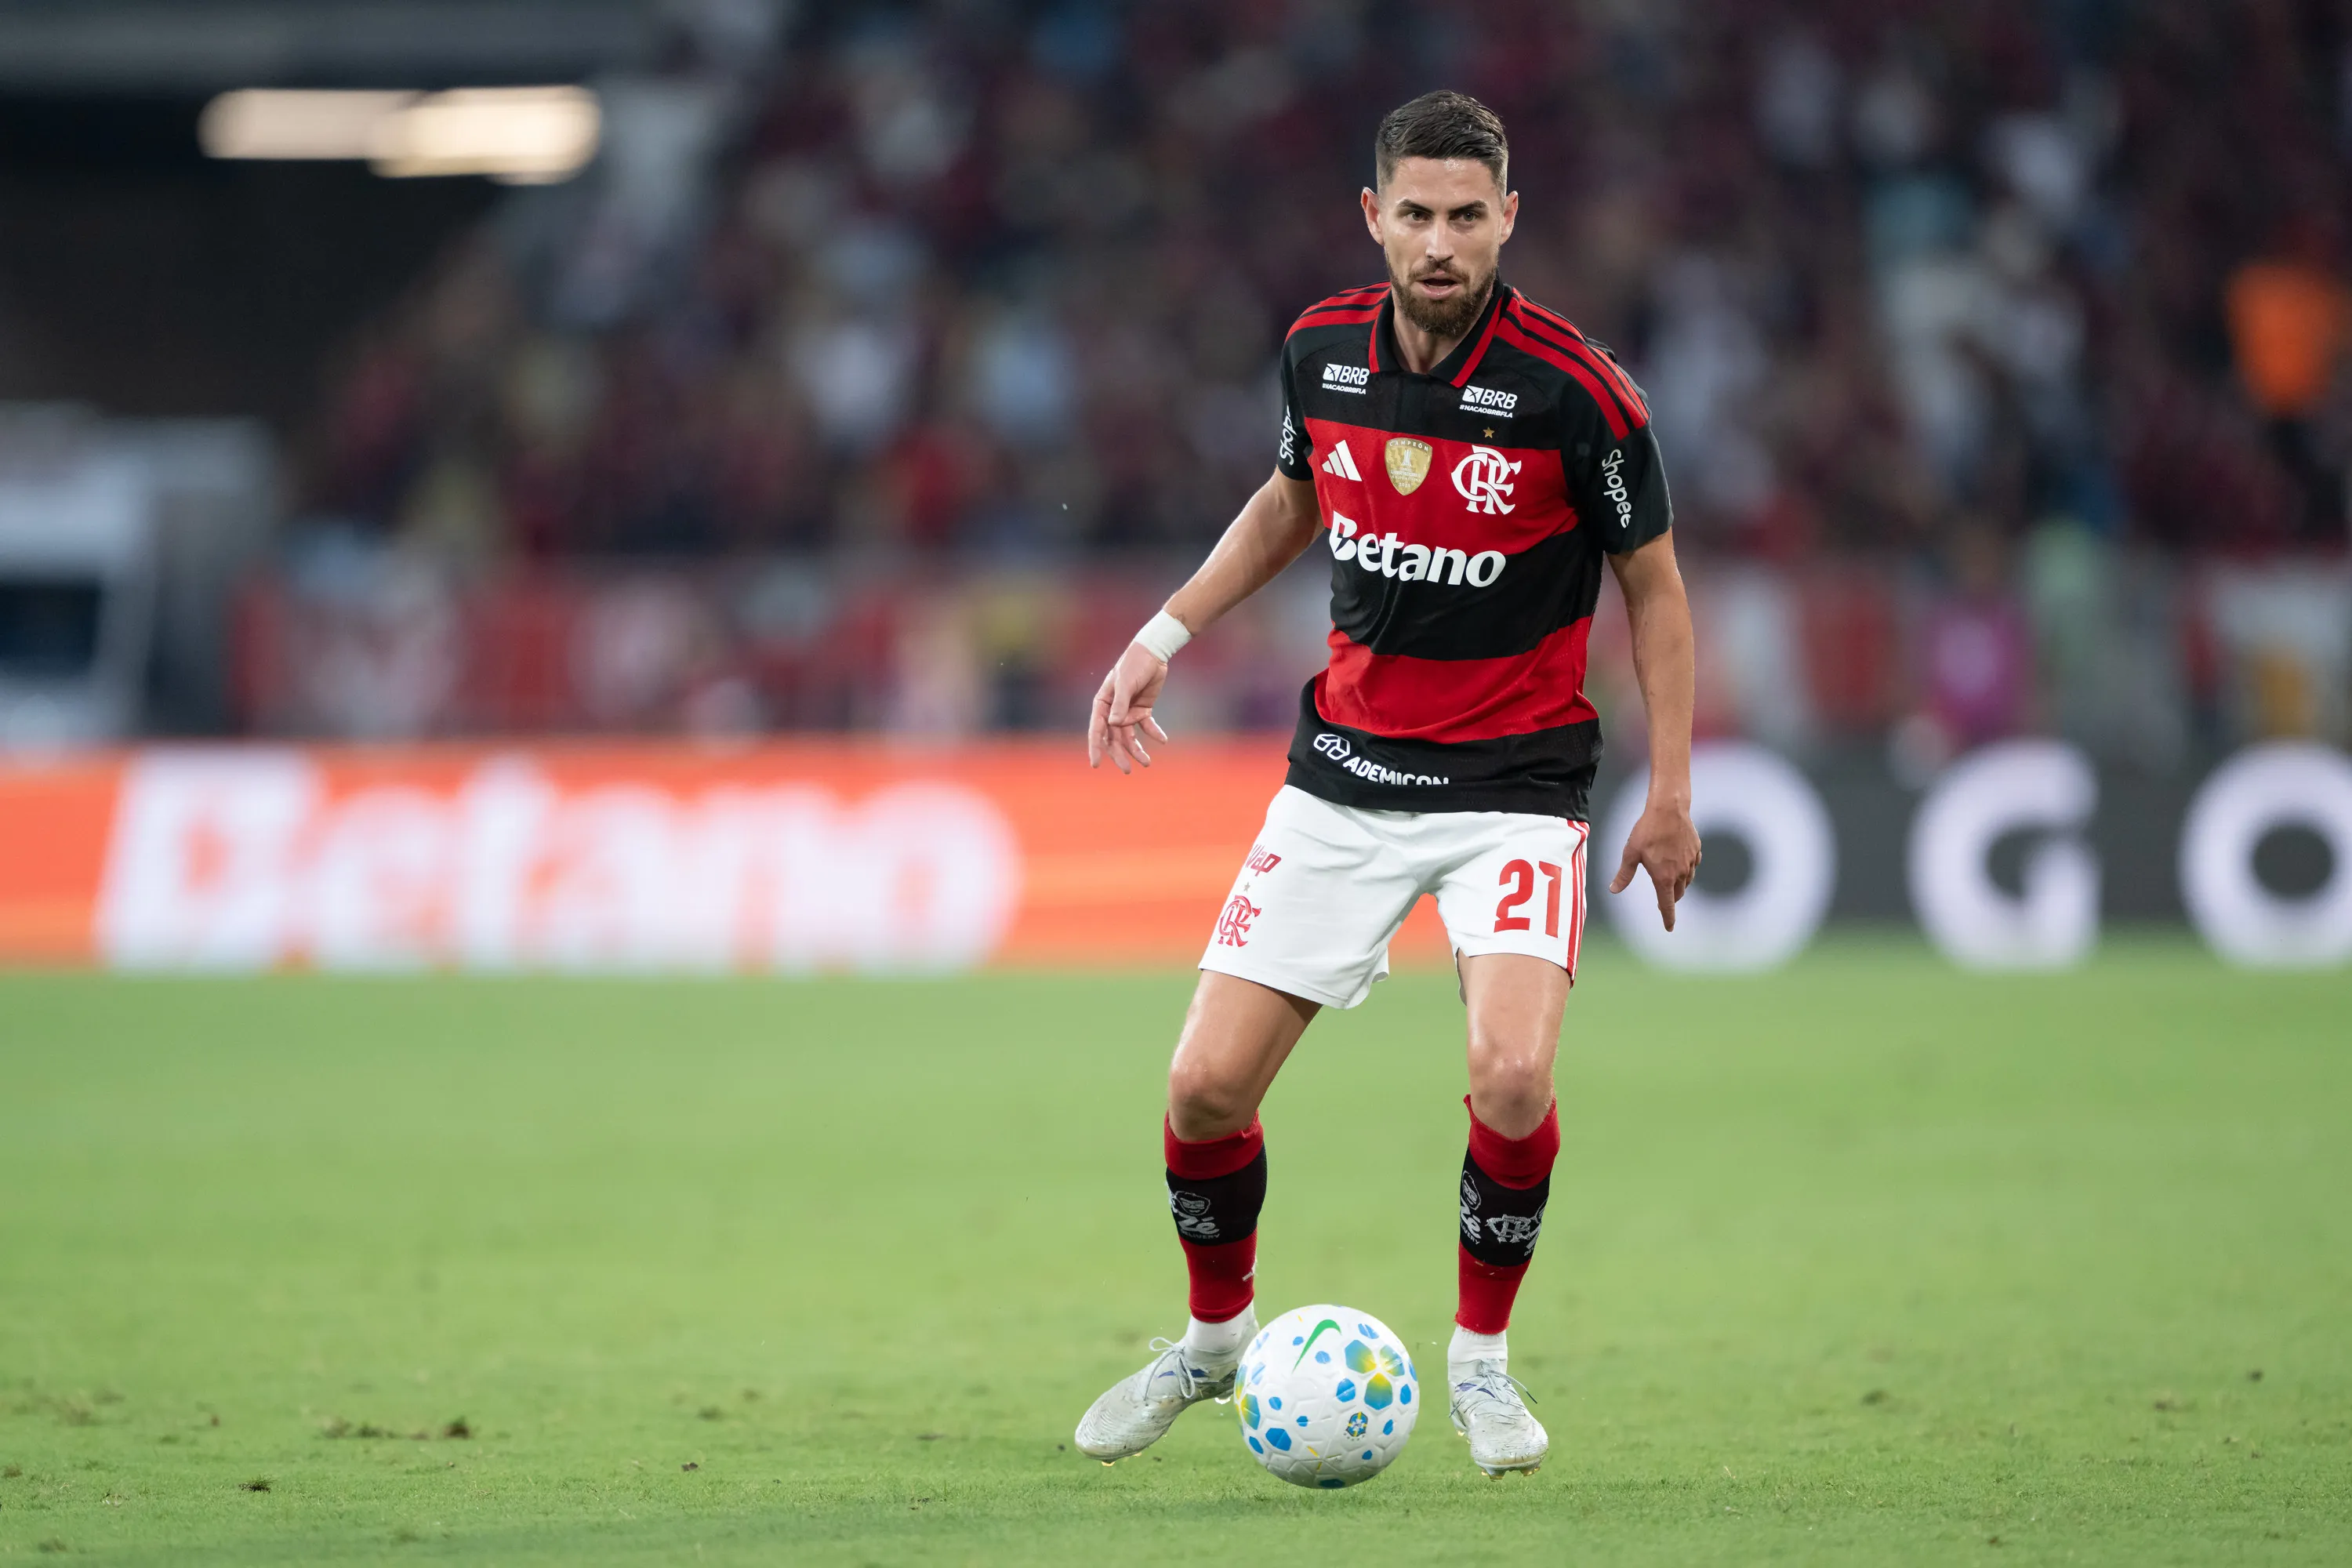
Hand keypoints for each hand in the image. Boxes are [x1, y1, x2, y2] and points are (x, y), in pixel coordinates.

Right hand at [1087, 642, 1171, 773]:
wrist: (1153, 654)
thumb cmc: (1134, 665)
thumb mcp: (1125, 682)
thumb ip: (1120, 703)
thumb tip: (1113, 724)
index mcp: (1103, 704)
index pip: (1097, 729)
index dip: (1095, 747)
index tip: (1095, 764)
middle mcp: (1113, 710)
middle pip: (1114, 738)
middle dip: (1120, 754)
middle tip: (1127, 770)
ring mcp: (1128, 711)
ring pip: (1130, 736)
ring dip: (1137, 750)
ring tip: (1147, 763)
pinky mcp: (1143, 709)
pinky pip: (1147, 726)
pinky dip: (1154, 733)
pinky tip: (1162, 739)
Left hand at [1609, 801, 1700, 930]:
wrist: (1669, 809)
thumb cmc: (1647, 831)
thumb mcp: (1630, 854)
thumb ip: (1624, 875)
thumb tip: (1614, 890)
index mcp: (1664, 878)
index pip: (1667, 905)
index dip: (1668, 918)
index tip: (1669, 927)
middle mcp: (1680, 873)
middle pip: (1678, 894)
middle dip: (1671, 900)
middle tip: (1664, 902)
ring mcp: (1691, 862)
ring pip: (1687, 881)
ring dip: (1679, 885)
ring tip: (1670, 882)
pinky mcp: (1696, 850)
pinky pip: (1693, 865)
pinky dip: (1687, 869)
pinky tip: (1680, 863)